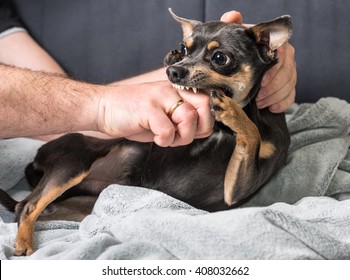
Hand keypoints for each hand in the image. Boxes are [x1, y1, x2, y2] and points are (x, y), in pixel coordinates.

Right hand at [97, 81, 212, 146]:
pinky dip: (164, 141)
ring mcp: (159, 97)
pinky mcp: (148, 108)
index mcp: (176, 90)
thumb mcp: (162, 115)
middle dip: (199, 128)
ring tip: (166, 137)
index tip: (191, 132)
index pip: (207, 102)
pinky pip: (168, 130)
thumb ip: (182, 119)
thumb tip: (202, 130)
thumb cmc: (132, 115)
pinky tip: (155, 138)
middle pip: (205, 105)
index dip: (204, 121)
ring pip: (189, 118)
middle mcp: (170, 89)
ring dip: (181, 137)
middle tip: (182, 136)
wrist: (102, 109)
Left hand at [221, 11, 296, 112]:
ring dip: (275, 97)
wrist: (242, 62)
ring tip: (260, 103)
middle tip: (258, 98)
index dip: (274, 72)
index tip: (262, 83)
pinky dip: (282, 104)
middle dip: (273, 88)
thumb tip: (233, 16)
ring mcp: (289, 72)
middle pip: (288, 73)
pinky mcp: (288, 86)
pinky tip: (271, 108)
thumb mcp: (236, 37)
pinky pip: (291, 96)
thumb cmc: (240, 49)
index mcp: (276, 45)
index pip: (283, 56)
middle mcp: (286, 57)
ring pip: (290, 85)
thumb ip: (234, 25)